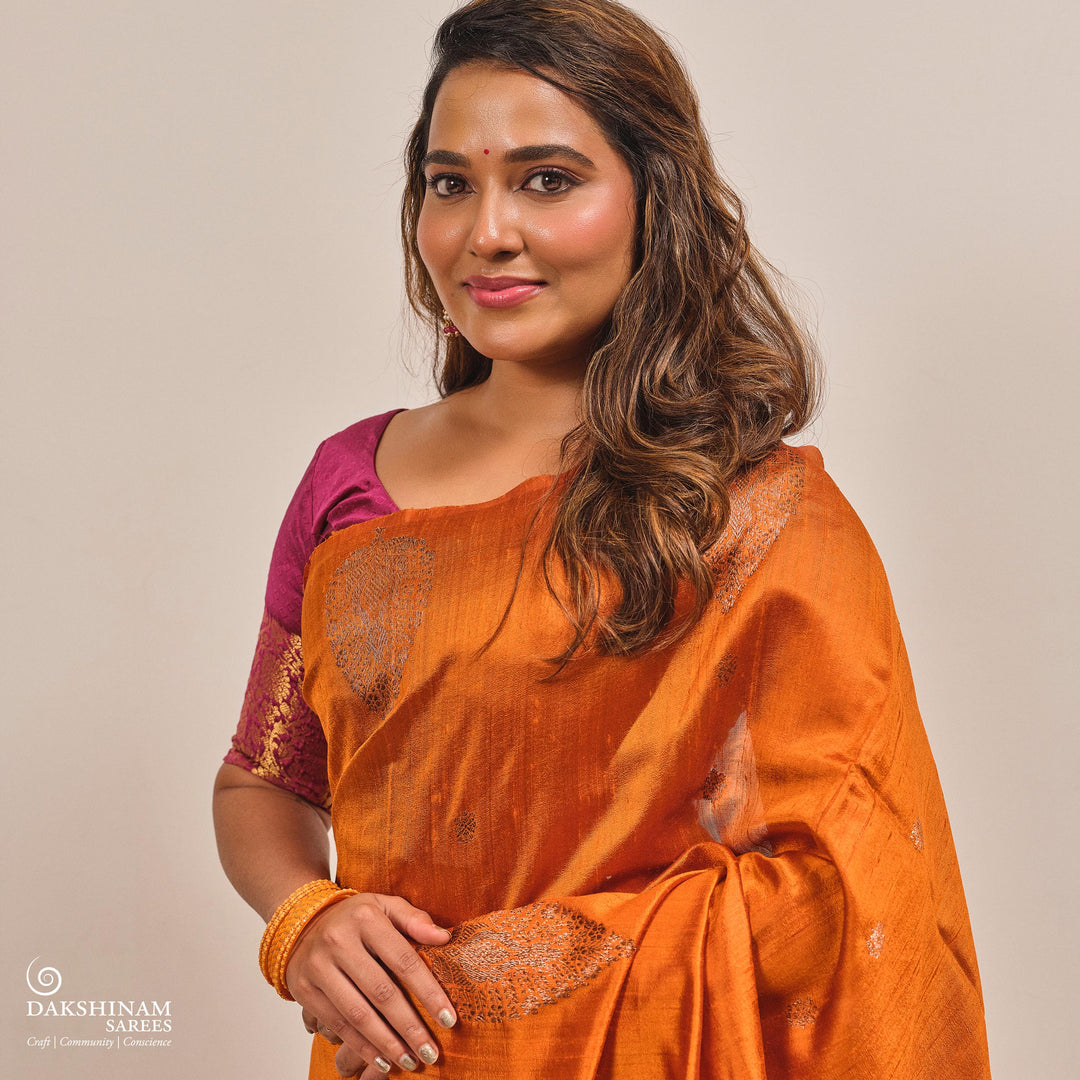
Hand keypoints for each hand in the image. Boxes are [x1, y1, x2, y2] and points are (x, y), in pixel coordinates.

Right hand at [286, 893, 456, 1072]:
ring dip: (387, 1044)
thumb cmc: (354, 918)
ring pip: (358, 1014)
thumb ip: (414, 919)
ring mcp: (318, 967)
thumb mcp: (384, 905)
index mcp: (366, 918)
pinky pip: (337, 1024)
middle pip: (382, 992)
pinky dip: (361, 1047)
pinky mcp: (304, 990)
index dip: (428, 992)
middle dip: (410, 1027)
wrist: (300, 924)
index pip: (404, 959)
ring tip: (411, 1061)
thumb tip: (444, 937)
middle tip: (431, 1052)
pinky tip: (382, 1060)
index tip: (449, 1018)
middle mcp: (339, 942)